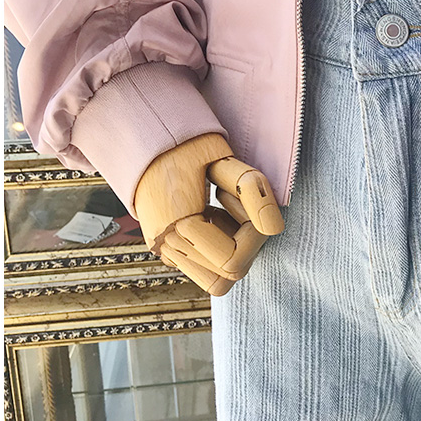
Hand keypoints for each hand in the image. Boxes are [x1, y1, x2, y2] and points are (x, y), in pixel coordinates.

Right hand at [134, 130, 284, 295]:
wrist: (145, 140)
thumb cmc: (186, 145)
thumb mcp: (223, 161)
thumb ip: (253, 191)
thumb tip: (275, 227)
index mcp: (176, 225)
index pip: (232, 261)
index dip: (253, 235)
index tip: (248, 201)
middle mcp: (168, 246)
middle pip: (227, 277)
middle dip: (246, 244)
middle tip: (237, 205)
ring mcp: (168, 252)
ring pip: (217, 279)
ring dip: (233, 248)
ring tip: (224, 210)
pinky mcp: (171, 251)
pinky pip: (206, 266)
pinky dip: (220, 245)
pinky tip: (214, 214)